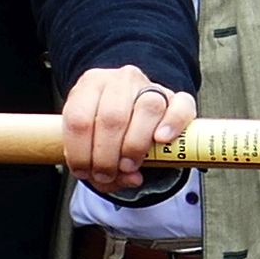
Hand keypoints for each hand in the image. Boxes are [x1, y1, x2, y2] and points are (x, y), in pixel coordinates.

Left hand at [61, 63, 199, 192]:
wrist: (132, 111)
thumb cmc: (106, 132)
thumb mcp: (90, 144)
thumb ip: (98, 167)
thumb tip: (130, 178)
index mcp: (88, 87)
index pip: (78, 119)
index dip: (80, 153)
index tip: (85, 173)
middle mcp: (118, 81)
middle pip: (112, 117)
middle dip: (107, 156)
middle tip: (108, 174)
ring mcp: (149, 85)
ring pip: (148, 108)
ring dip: (136, 146)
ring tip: (129, 166)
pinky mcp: (175, 95)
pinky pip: (181, 105)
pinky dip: (173, 124)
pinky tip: (162, 140)